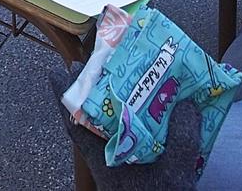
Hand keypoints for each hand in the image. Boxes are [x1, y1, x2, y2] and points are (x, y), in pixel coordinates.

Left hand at [52, 68, 202, 190]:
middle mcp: (107, 161)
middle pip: (91, 121)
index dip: (63, 98)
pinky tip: (149, 117)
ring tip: (121, 81)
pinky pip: (127, 144)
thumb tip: (187, 104)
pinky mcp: (130, 175)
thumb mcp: (177, 172)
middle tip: (93, 65)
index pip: (75, 124)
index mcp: (105, 160)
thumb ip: (182, 138)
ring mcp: (117, 168)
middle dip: (91, 93)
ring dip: (112, 107)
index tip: (53, 72)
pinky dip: (133, 127)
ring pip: (108, 131)